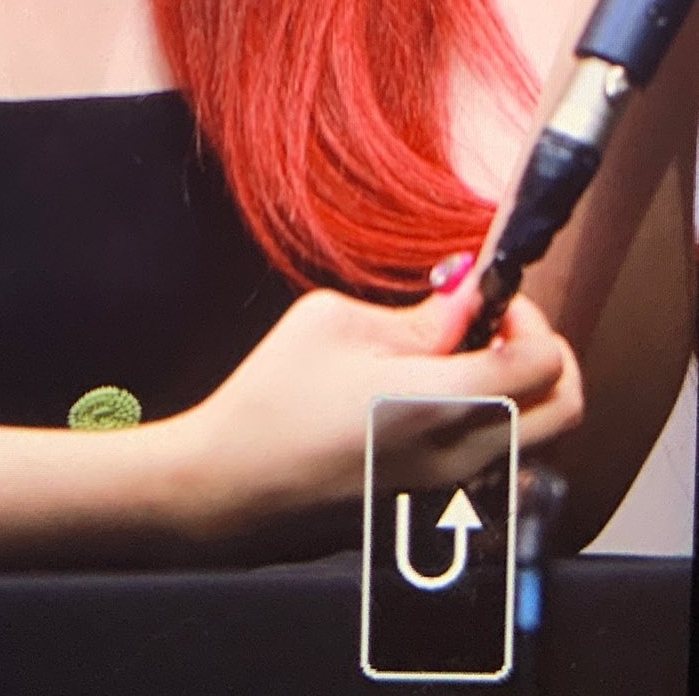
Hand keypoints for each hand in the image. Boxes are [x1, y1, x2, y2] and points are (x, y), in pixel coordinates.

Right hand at [171, 267, 582, 541]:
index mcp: (443, 403)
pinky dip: (494, 418)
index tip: (490, 297)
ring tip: (462, 355)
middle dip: (545, 352)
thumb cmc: (275, 397)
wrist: (235, 481)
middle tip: (495, 323)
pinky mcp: (436, 502)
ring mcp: (454, 487)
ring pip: (537, 435)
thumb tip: (464, 302)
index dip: (529, 316)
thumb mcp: (335, 323)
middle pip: (565, 408)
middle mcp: (464, 453)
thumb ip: (417, 316)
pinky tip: (437, 393)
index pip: (543, 362)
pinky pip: (499, 456)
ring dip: (520, 387)